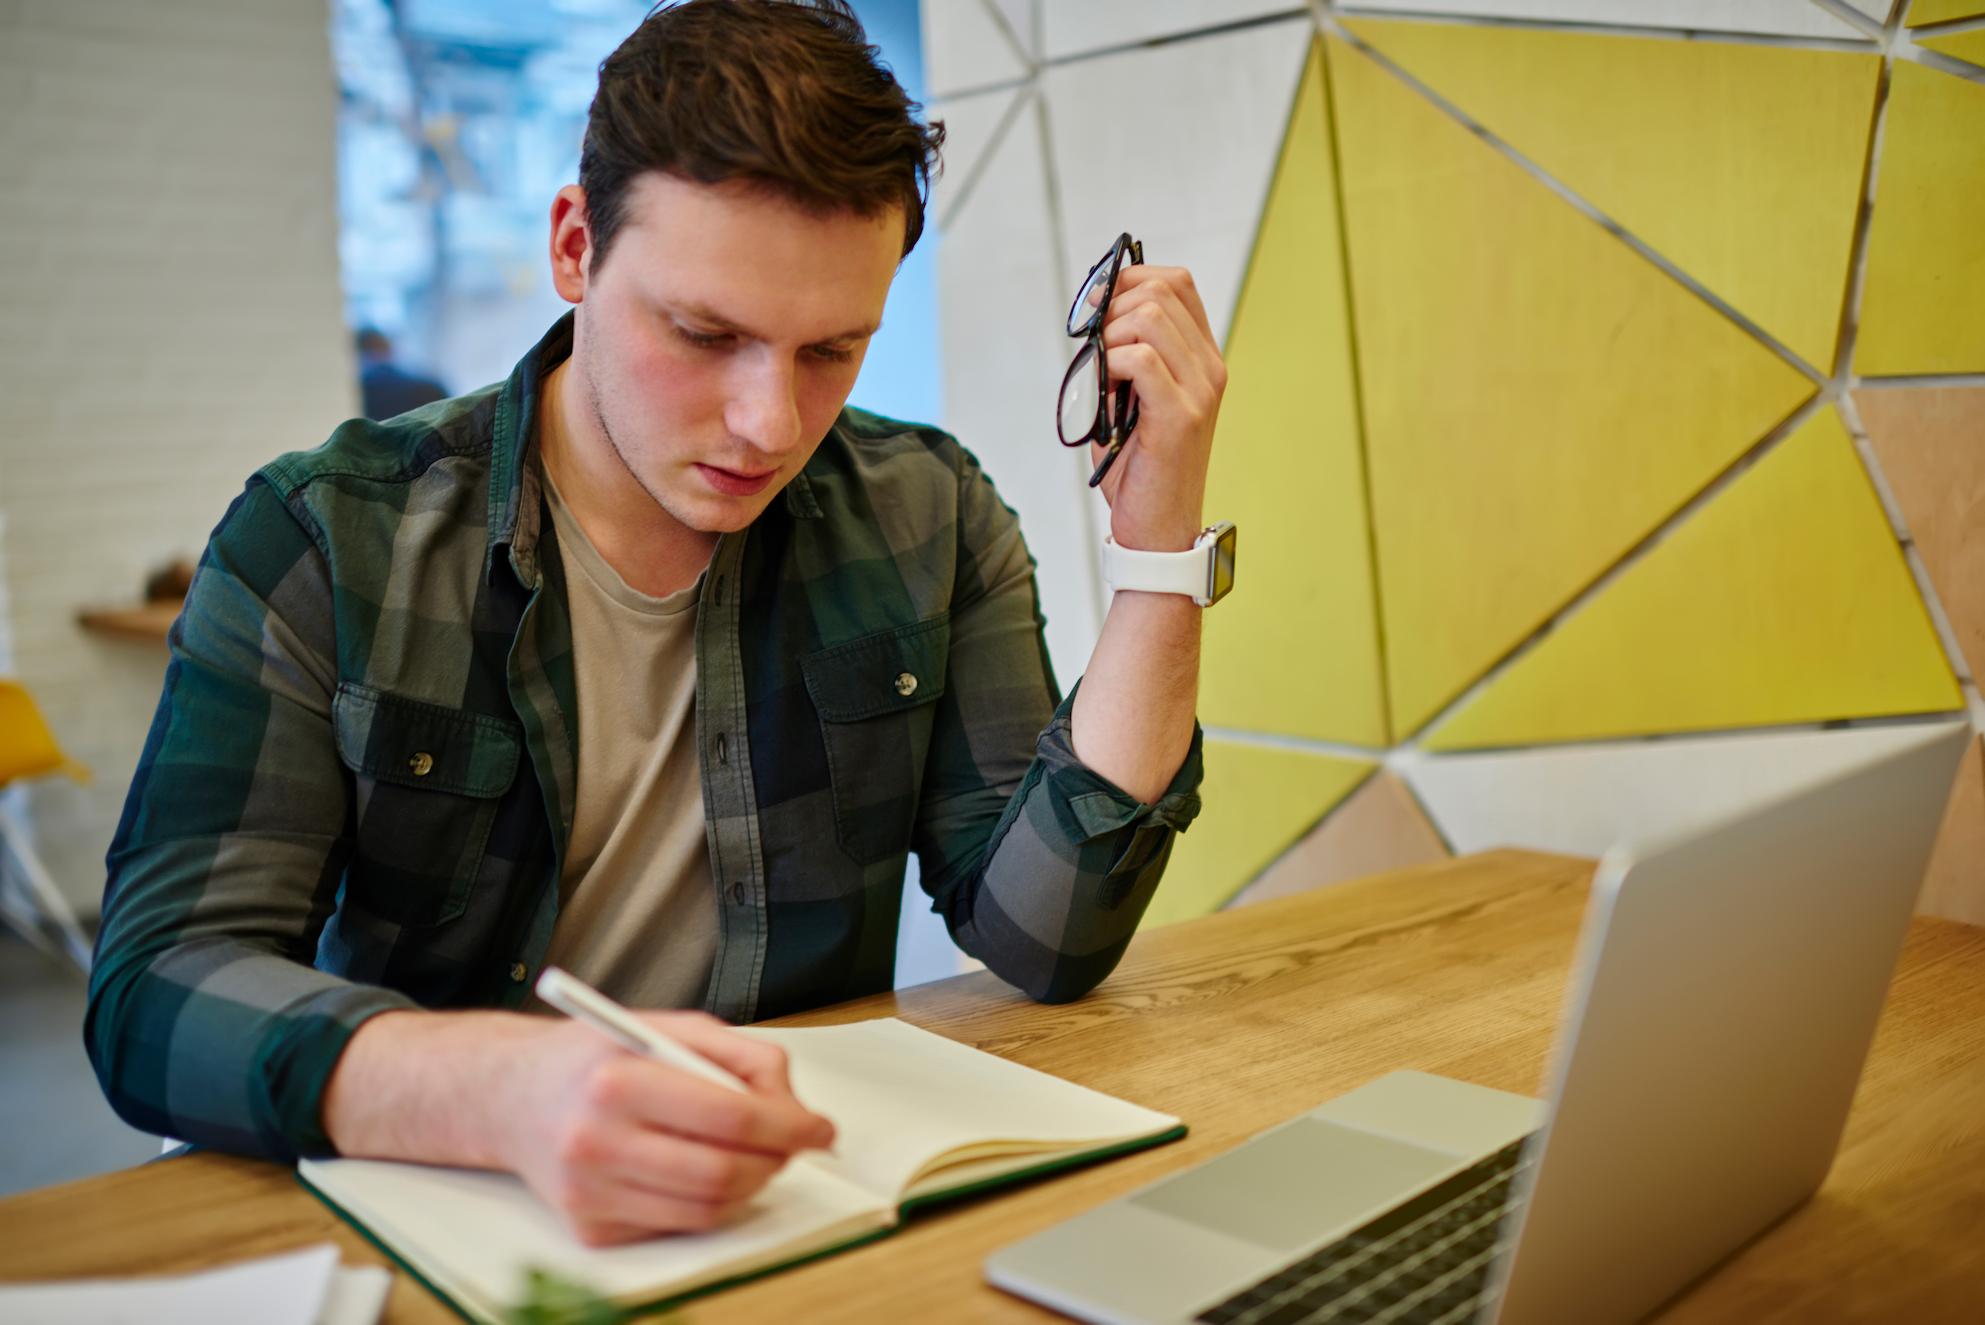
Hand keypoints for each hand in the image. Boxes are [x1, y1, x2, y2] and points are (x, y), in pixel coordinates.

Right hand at [496, 1010, 836, 1245]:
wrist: (514, 1096)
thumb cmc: (598, 1057)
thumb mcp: (669, 1026)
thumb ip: (739, 1056)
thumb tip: (794, 1106)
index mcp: (618, 1079)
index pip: (731, 1116)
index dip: (790, 1126)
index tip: (819, 1128)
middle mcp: (597, 1140)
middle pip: (722, 1173)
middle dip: (775, 1161)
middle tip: (791, 1145)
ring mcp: (590, 1192)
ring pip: (705, 1210)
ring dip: (749, 1186)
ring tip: (753, 1155)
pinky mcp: (589, 1227)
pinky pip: (675, 1225)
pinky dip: (706, 1204)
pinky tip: (700, 1171)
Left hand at [1092, 264, 1226, 550]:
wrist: (1158, 529)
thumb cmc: (1139, 468)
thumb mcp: (1131, 399)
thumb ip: (1123, 356)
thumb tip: (1091, 315)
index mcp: (1202, 359)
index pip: (1176, 283)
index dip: (1130, 279)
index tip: (1097, 306)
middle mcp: (1210, 368)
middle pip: (1159, 290)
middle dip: (1112, 308)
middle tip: (1093, 348)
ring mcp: (1200, 390)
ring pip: (1147, 317)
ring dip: (1108, 337)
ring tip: (1100, 375)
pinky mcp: (1181, 415)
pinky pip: (1138, 359)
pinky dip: (1110, 366)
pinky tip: (1105, 394)